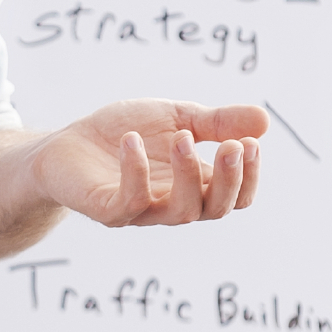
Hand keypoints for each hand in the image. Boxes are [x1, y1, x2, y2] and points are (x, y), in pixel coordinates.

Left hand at [26, 100, 265, 227]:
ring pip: (180, 212)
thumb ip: (217, 121)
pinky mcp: (107, 209)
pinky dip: (134, 171)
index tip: (250, 142)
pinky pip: (129, 202)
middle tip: (231, 145)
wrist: (67, 144)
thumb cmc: (125, 133)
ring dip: (188, 175)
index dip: (248, 176)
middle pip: (214, 210)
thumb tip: (265, 120)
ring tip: (182, 138)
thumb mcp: (176, 118)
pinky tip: (131, 141)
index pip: (235, 197)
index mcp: (195, 185)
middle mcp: (172, 204)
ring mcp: (141, 211)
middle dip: (228, 180)